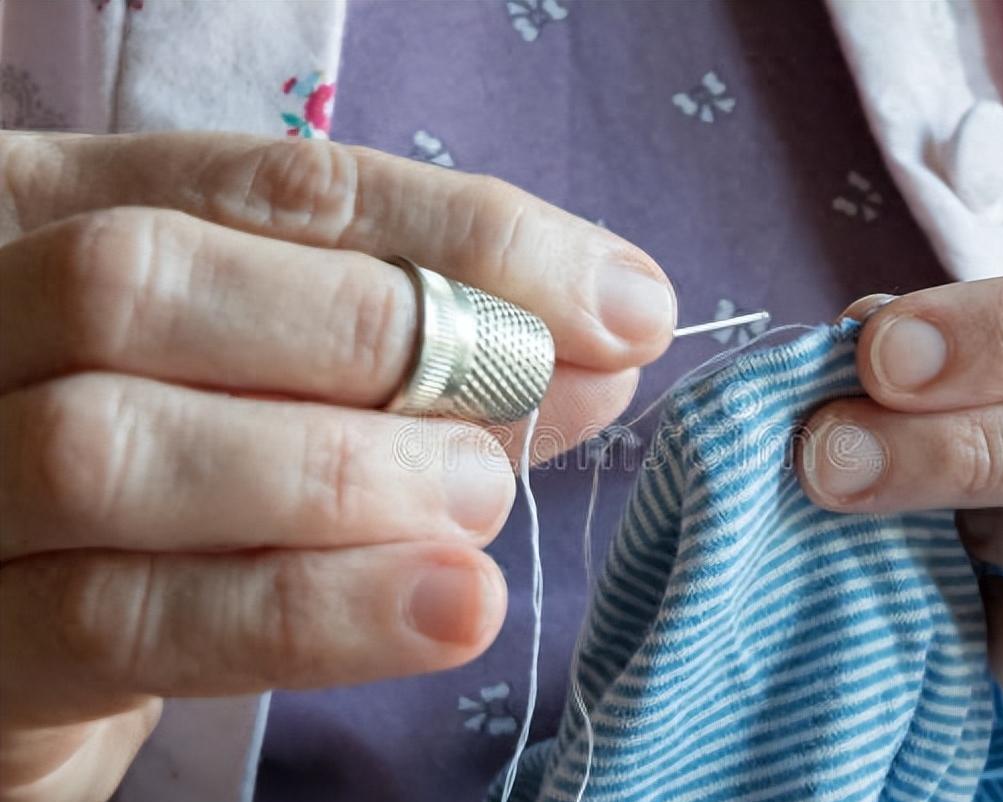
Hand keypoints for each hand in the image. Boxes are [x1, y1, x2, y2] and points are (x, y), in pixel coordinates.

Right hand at [0, 132, 673, 800]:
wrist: (28, 651)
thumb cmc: (182, 487)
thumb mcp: (289, 391)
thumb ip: (422, 363)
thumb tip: (599, 348)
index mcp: (51, 216)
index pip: (271, 187)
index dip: (461, 234)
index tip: (619, 300)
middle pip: (145, 278)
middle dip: (378, 331)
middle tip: (538, 394)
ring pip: (112, 445)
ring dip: (340, 470)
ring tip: (481, 500)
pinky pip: (119, 618)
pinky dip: (305, 608)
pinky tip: (444, 607)